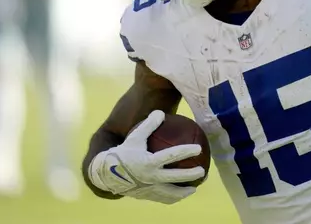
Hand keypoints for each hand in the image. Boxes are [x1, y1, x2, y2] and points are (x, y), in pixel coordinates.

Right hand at [88, 110, 205, 203]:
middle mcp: (150, 177)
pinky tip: (179, 194)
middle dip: (191, 175)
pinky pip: (163, 199)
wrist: (108, 174)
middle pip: (176, 177)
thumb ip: (148, 124)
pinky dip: (173, 198)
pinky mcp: (147, 196)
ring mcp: (149, 189)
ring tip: (193, 189)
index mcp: (148, 162)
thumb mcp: (135, 136)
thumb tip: (160, 112)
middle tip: (202, 171)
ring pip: (171, 194)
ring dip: (184, 192)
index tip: (199, 148)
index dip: (186, 151)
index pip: (171, 156)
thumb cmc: (124, 152)